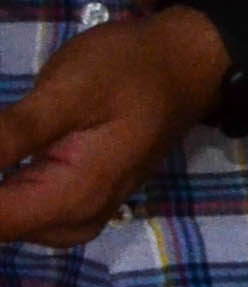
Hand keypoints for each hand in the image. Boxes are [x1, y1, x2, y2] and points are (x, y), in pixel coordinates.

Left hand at [0, 6, 223, 243]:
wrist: (189, 63)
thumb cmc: (131, 70)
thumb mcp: (68, 92)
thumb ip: (7, 135)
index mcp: (72, 198)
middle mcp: (74, 220)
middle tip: (2, 129)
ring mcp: (78, 215)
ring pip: (8, 222)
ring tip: (5, 139)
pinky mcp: (76, 202)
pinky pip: (22, 212)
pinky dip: (6, 191)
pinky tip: (4, 162)